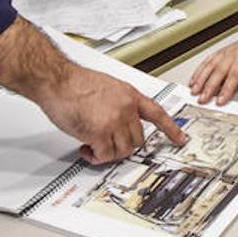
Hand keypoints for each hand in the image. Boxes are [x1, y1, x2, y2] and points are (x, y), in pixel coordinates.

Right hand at [0, 17, 184, 165]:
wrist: (57, 80)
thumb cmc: (74, 82)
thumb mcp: (107, 87)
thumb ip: (118, 103)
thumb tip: (118, 123)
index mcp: (130, 94)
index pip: (157, 113)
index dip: (171, 128)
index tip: (180, 139)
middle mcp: (126, 107)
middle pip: (137, 140)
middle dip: (122, 146)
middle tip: (105, 144)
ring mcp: (114, 120)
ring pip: (122, 151)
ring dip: (107, 153)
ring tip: (92, 145)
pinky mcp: (99, 132)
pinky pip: (104, 155)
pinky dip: (95, 157)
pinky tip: (85, 147)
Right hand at [188, 23, 237, 104]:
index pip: (234, 75)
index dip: (226, 89)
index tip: (220, 100)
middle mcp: (233, 53)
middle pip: (218, 72)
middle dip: (209, 87)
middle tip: (202, 100)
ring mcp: (225, 52)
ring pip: (210, 66)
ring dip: (200, 79)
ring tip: (194, 91)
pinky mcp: (221, 52)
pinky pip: (207, 61)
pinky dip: (199, 70)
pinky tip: (194, 80)